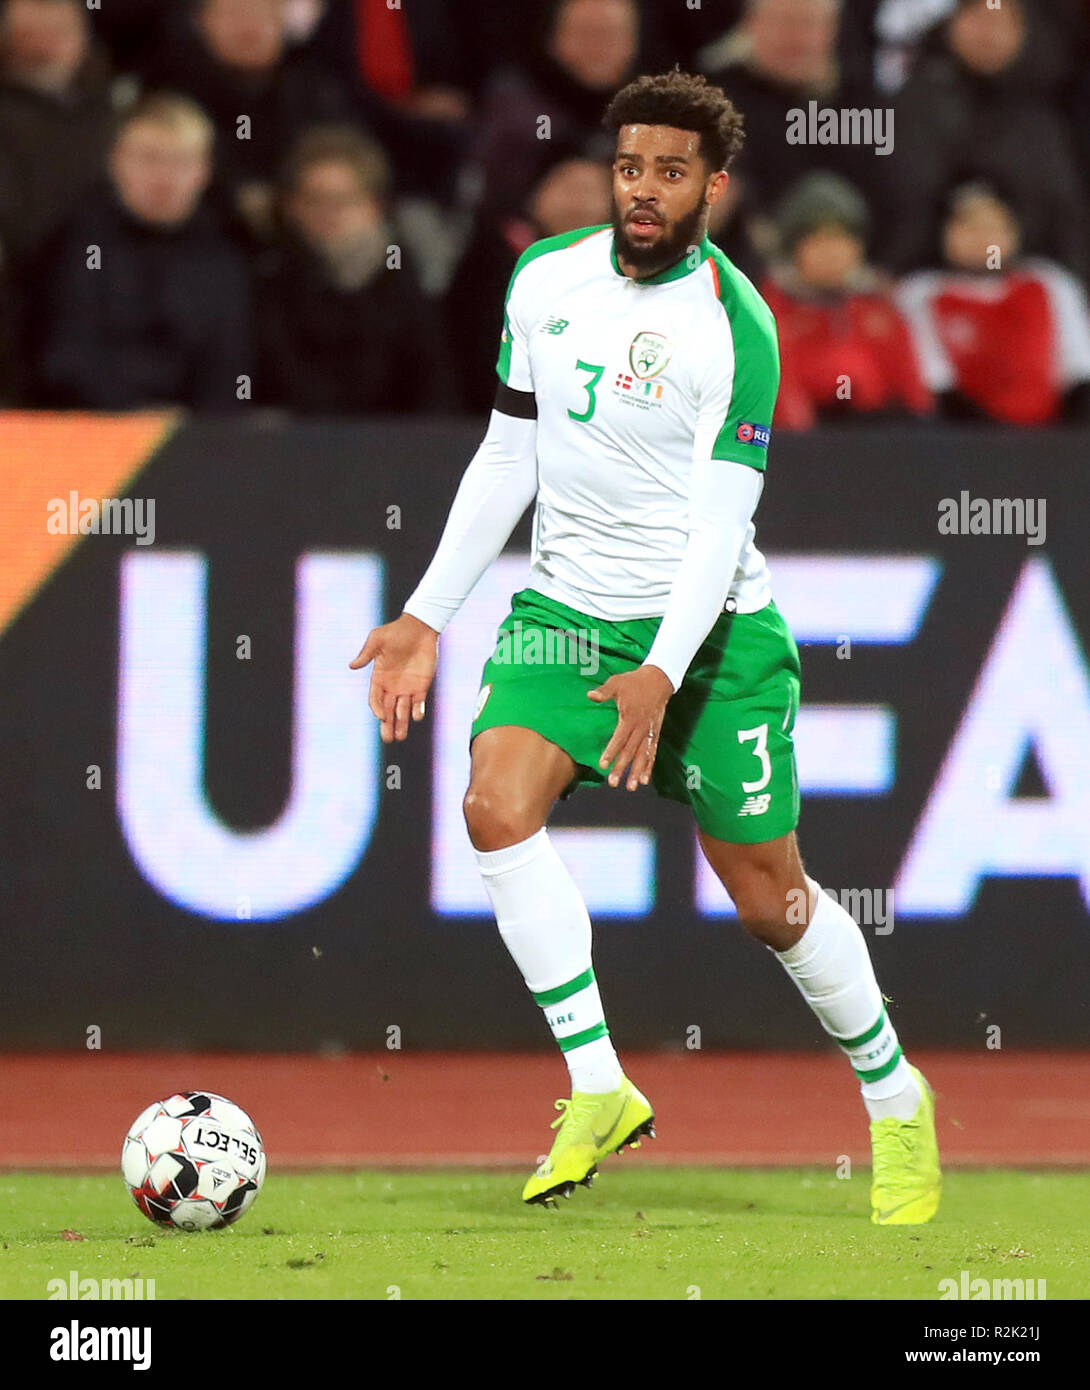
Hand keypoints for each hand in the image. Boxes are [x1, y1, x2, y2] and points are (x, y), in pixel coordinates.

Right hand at [350, 612, 437, 743]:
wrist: (419, 628)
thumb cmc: (395, 632)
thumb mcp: (377, 639)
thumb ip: (366, 654)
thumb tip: (352, 666)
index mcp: (379, 678)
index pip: (375, 698)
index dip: (377, 708)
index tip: (381, 716)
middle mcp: (391, 686)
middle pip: (388, 710)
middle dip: (388, 725)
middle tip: (388, 740)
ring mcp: (407, 688)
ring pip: (402, 711)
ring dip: (402, 724)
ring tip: (400, 737)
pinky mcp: (421, 686)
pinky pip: (418, 703)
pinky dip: (417, 711)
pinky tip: (416, 717)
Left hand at [588, 664, 674, 790]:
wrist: (659, 679)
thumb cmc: (634, 682)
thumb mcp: (617, 682)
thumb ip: (604, 691)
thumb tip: (590, 695)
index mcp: (630, 717)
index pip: (619, 739)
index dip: (611, 752)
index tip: (603, 765)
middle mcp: (640, 728)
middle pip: (630, 751)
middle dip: (622, 768)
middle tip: (613, 783)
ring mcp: (649, 732)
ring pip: (643, 755)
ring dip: (637, 772)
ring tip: (631, 787)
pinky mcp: (655, 733)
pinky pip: (652, 752)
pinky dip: (649, 766)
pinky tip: (645, 780)